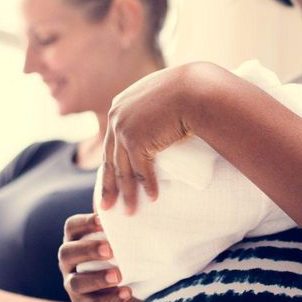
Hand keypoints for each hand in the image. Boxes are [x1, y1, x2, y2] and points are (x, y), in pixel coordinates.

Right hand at [58, 213, 139, 301]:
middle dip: (88, 250)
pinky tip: (126, 293)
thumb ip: (121, 229)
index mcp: (75, 241)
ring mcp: (72, 284)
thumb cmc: (121, 256)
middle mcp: (68, 262)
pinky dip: (110, 299)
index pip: (71, 227)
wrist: (125, 289)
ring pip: (76, 282)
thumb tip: (140, 208)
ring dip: (98, 279)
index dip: (84, 222)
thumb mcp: (120, 242)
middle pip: (67, 253)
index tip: (103, 221)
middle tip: (110, 250)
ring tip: (119, 276)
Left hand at [100, 64, 200, 212]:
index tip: (110, 181)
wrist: (195, 90)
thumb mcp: (161, 97)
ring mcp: (123, 129)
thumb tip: (158, 123)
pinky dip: (148, 187)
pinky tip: (153, 199)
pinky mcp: (136, 141)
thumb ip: (151, 109)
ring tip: (130, 212)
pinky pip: (141, 170)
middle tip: (107, 206)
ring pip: (123, 170)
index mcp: (119, 106)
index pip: (111, 142)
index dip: (111, 164)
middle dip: (109, 186)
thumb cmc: (186, 91)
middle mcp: (116, 117)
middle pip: (110, 160)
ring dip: (128, 194)